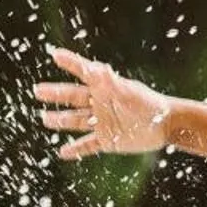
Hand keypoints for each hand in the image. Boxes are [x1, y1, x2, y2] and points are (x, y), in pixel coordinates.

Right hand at [34, 46, 171, 159]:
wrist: (168, 126)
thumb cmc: (149, 105)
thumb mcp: (128, 92)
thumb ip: (110, 81)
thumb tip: (97, 68)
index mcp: (104, 89)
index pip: (83, 72)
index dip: (71, 63)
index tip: (55, 54)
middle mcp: (101, 104)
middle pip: (73, 98)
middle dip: (56, 94)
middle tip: (38, 91)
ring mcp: (103, 123)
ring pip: (76, 121)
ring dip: (60, 120)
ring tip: (44, 119)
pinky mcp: (108, 140)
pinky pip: (88, 145)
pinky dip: (76, 149)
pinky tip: (62, 153)